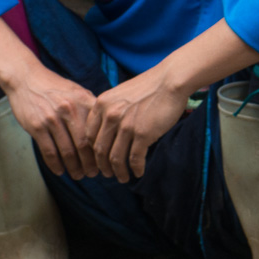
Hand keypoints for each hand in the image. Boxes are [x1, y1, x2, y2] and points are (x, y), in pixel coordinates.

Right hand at [3, 65, 98, 177]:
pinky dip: (55, 165)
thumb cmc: (56, 88)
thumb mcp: (78, 92)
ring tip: (78, 175)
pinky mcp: (36, 126)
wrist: (27, 78)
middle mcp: (70, 110)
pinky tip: (60, 171)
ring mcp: (52, 119)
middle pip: (84, 146)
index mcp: (85, 102)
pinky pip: (49, 151)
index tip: (106, 161)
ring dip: (74, 168)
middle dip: (90, 164)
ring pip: (67, 152)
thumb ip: (92, 109)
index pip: (98, 132)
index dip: (103, 151)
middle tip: (93, 174)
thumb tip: (110, 129)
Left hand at [87, 66, 190, 182]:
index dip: (91, 152)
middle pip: (99, 150)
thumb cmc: (149, 86)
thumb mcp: (120, 94)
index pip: (88, 135)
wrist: (170, 80)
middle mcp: (110, 116)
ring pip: (115, 158)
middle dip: (102, 166)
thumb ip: (110, 110)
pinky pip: (135, 158)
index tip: (98, 160)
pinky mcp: (143, 133)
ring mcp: (126, 125)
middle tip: (108, 174)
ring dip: (118, 172)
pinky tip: (139, 173)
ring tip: (123, 178)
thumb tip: (108, 132)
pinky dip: (136, 169)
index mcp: (101, 104)